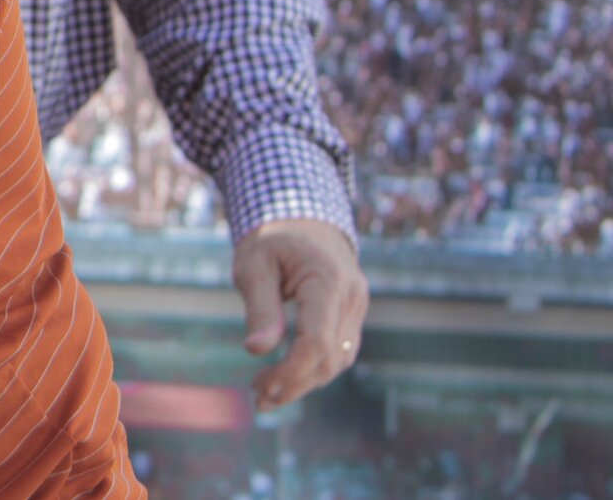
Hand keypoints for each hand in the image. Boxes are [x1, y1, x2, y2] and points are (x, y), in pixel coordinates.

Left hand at [233, 218, 367, 410]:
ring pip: (339, 359)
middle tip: (258, 398)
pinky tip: (286, 376)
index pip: (317, 341)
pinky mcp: (352, 314)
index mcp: (329, 282)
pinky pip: (340, 349)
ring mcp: (358, 307)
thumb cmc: (272, 237)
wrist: (303, 215)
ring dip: (305, 381)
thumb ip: (260, 307)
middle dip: (295, 383)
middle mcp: (352, 297)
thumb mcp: (254, 264)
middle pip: (331, 357)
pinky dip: (315, 368)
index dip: (291, 371)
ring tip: (266, 393)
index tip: (262, 387)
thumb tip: (256, 350)